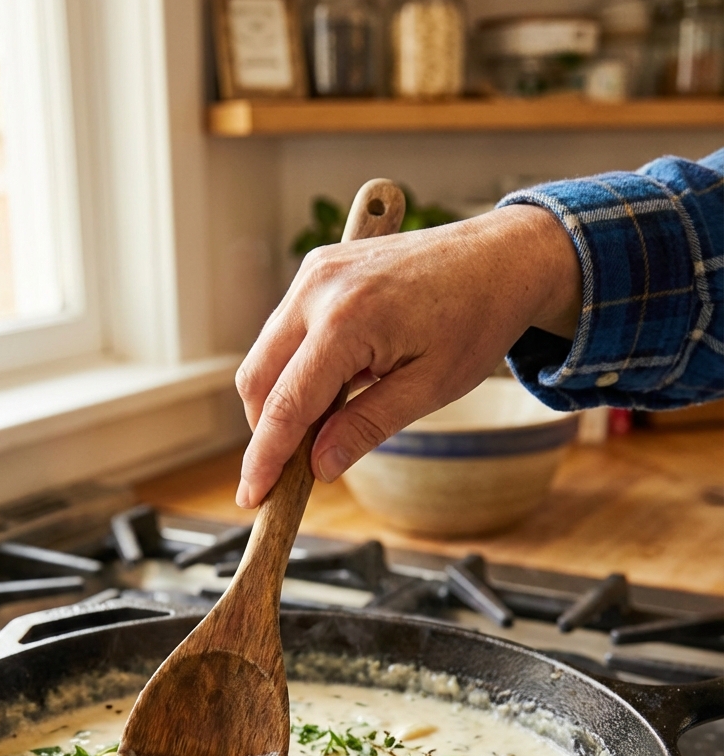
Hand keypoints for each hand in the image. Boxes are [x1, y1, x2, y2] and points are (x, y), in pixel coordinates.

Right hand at [235, 204, 581, 507]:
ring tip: (328, 424)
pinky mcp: (317, 268)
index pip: (285, 405)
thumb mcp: (429, 387)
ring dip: (281, 399)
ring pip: (265, 355)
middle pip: (256, 379)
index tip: (254, 497)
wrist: (501, 257)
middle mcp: (317, 290)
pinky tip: (335, 386)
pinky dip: (295, 367)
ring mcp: (313, 273)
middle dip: (266, 432)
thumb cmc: (476, 319)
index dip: (265, 458)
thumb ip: (367, 426)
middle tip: (290, 473)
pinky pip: (285, 331)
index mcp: (346, 321)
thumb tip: (319, 466)